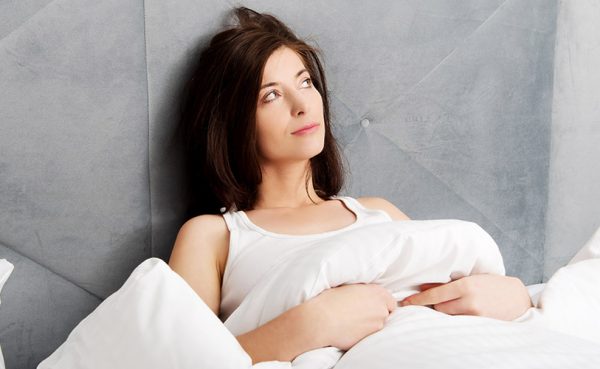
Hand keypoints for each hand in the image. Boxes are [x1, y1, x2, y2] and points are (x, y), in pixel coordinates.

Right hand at [308, 283, 396, 350]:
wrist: (321, 319)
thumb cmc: (330, 300)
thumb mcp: (349, 287)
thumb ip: (363, 291)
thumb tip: (364, 295)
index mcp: (378, 292)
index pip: (391, 302)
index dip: (381, 305)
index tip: (370, 307)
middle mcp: (381, 308)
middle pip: (385, 314)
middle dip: (375, 315)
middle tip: (359, 314)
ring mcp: (377, 324)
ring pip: (377, 325)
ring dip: (368, 325)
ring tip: (351, 322)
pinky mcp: (370, 337)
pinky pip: (369, 336)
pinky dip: (362, 333)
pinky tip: (349, 329)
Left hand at [400, 274, 532, 320]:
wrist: (517, 298)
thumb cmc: (491, 285)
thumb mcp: (470, 278)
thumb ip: (447, 284)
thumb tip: (423, 287)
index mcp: (465, 285)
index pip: (434, 294)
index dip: (418, 299)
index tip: (406, 302)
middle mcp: (469, 300)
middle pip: (439, 308)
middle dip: (436, 305)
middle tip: (440, 301)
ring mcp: (475, 314)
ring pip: (448, 316)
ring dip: (446, 312)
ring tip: (455, 306)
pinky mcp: (480, 323)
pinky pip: (459, 323)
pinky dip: (456, 319)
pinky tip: (461, 314)